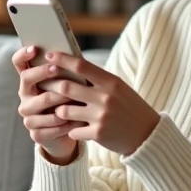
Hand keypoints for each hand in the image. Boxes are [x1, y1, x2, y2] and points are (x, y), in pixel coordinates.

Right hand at [12, 45, 83, 162]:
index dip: (23, 54)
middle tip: (57, 68)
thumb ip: (66, 72)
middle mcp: (25, 97)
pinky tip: (79, 121)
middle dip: (43, 72)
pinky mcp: (35, 134)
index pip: (18, 63)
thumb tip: (74, 55)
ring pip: (43, 101)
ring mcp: (28, 116)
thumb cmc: (70, 102)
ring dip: (61, 98)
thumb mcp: (68, 85)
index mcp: (30, 82)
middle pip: (27, 79)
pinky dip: (67, 122)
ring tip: (77, 98)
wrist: (68, 133)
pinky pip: (52, 125)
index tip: (34, 48)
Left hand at [35, 50, 159, 157]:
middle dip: (50, 86)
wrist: (147, 135)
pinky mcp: (98, 134)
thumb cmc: (130, 108)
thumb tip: (73, 66)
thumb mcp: (118, 88)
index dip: (62, 59)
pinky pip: (72, 131)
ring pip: (64, 111)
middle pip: (66, 87)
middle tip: (43, 85)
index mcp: (111, 82)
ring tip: (61, 111)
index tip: (49, 56)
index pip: (81, 66)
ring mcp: (101, 116)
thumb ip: (98, 79)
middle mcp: (105, 97)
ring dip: (59, 111)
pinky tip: (76, 129)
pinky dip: (71, 130)